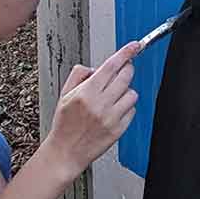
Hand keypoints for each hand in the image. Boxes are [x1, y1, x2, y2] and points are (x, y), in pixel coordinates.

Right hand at [45, 42, 138, 175]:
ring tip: (112, 98)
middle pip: (126, 76)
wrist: (66, 152)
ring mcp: (111, 118)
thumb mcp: (64, 94)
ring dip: (125, 91)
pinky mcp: (119, 130)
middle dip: (126, 69)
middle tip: (122, 71)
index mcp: (86, 93)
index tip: (135, 45)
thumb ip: (79, 75)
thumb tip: (97, 67)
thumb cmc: (64, 123)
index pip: (111, 66)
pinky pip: (132, 110)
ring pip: (132, 93)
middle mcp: (100, 104)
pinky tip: (113, 111)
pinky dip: (126, 108)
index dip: (126, 52)